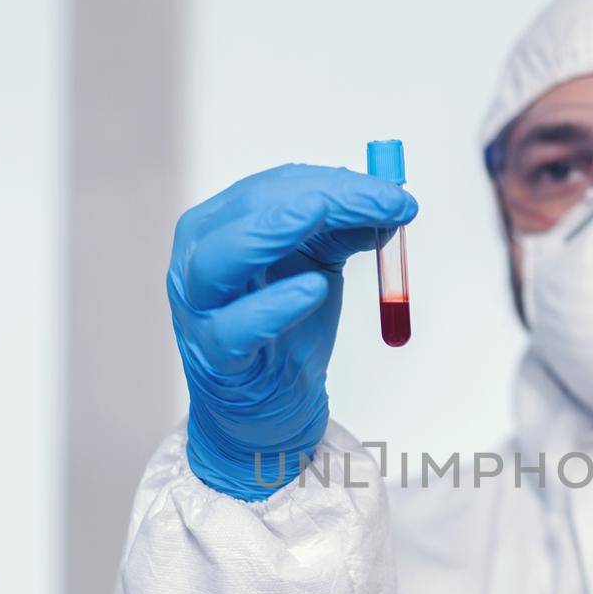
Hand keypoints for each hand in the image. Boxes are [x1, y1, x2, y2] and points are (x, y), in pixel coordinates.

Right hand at [166, 164, 417, 498]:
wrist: (267, 411)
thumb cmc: (285, 333)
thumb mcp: (316, 268)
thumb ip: (344, 232)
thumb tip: (392, 201)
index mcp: (219, 226)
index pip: (275, 187)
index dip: (336, 182)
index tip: (394, 193)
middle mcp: (197, 259)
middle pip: (253, 210)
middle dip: (324, 197)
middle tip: (384, 201)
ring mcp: (200, 310)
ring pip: (221, 260)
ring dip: (271, 231)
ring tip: (318, 212)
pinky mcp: (216, 357)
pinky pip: (237, 329)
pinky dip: (274, 306)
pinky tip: (312, 290)